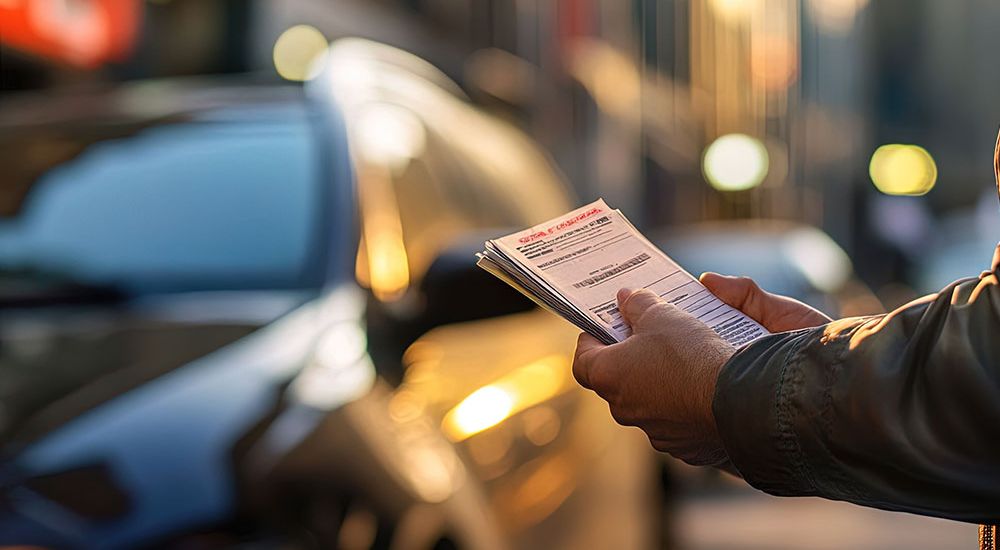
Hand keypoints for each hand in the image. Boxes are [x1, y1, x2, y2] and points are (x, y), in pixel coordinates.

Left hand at [571, 276, 830, 463]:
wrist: (739, 399)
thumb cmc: (690, 354)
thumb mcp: (661, 315)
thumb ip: (638, 305)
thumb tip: (627, 298)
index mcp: (608, 377)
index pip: (582, 360)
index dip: (590, 341)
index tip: (601, 327)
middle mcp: (625, 409)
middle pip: (617, 382)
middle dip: (629, 359)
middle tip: (646, 336)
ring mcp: (655, 432)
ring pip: (649, 404)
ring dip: (659, 384)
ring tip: (681, 361)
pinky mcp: (685, 447)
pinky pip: (679, 423)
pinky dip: (686, 407)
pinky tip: (704, 389)